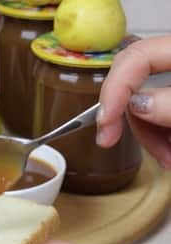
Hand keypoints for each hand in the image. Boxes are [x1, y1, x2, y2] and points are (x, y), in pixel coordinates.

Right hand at [97, 36, 170, 168]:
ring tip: (165, 159)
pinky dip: (159, 135)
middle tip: (118, 145)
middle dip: (131, 121)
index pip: (135, 58)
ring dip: (148, 136)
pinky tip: (167, 150)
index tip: (104, 124)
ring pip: (145, 104)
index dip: (114, 90)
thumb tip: (136, 105)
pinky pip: (159, 112)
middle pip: (135, 85)